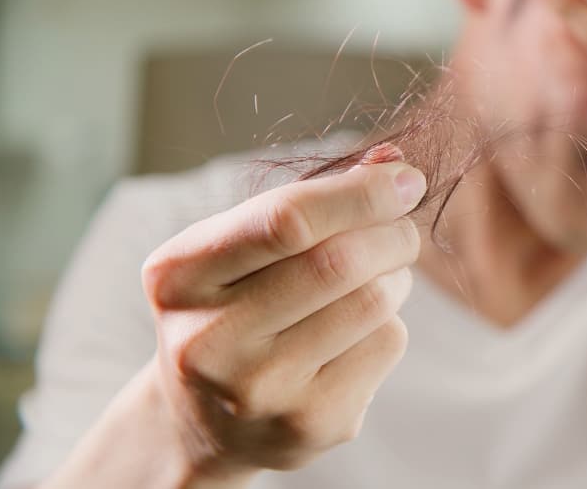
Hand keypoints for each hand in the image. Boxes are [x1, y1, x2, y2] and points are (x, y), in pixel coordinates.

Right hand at [141, 160, 425, 479]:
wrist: (210, 420)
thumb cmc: (237, 306)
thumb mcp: (244, 246)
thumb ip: (312, 198)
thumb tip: (394, 162)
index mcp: (179, 276)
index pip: (285, 221)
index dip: (360, 194)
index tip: (407, 180)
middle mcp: (208, 339)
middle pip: (338, 263)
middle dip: (392, 233)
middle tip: (402, 231)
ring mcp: (259, 390)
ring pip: (373, 302)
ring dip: (396, 277)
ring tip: (376, 279)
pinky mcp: (310, 424)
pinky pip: (386, 344)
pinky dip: (389, 323)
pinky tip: (358, 331)